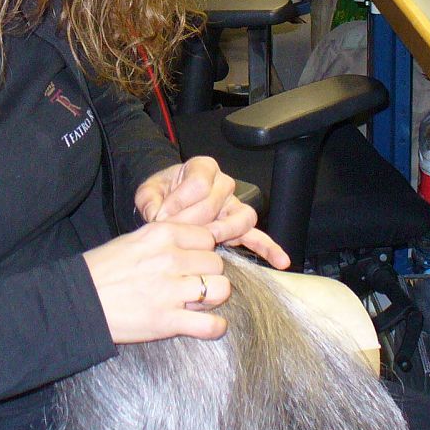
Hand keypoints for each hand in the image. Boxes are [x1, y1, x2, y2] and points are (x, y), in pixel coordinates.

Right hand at [83, 221, 230, 342]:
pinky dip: (214, 327)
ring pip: (221, 289)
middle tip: (192, 285)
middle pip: (217, 264)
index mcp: (162, 234)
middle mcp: (170, 258)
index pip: (207, 237)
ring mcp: (171, 290)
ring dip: (213, 298)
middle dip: (208, 275)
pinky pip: (211, 324)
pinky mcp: (168, 321)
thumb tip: (193, 244)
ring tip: (198, 303)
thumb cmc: (102, 270)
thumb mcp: (133, 240)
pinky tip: (207, 326)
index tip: (192, 261)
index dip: (202, 251)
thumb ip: (165, 238)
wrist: (77, 302)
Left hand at [134, 156, 289, 268]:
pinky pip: (257, 236)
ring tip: (212, 241)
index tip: (161, 215)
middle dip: (193, 222)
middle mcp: (222, 184)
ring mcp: (233, 206)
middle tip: (177, 234)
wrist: (166, 203)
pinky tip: (280, 261)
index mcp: (202, 168)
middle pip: (215, 203)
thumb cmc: (161, 195)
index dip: (179, 201)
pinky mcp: (238, 227)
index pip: (198, 183)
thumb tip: (158, 215)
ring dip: (225, 231)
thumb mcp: (148, 191)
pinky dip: (269, 248)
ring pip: (242, 217)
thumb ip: (149, 200)